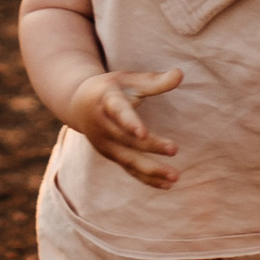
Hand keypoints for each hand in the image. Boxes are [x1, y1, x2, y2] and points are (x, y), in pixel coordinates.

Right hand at [64, 66, 184, 187]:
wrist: (78, 103)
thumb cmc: (111, 88)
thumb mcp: (128, 79)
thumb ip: (154, 81)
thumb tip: (180, 74)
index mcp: (107, 100)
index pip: (118, 112)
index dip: (129, 122)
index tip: (142, 132)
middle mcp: (103, 125)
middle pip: (127, 139)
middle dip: (150, 145)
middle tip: (174, 149)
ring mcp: (105, 144)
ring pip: (128, 159)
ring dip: (151, 170)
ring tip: (175, 176)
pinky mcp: (110, 155)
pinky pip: (129, 169)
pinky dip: (147, 179)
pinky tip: (166, 185)